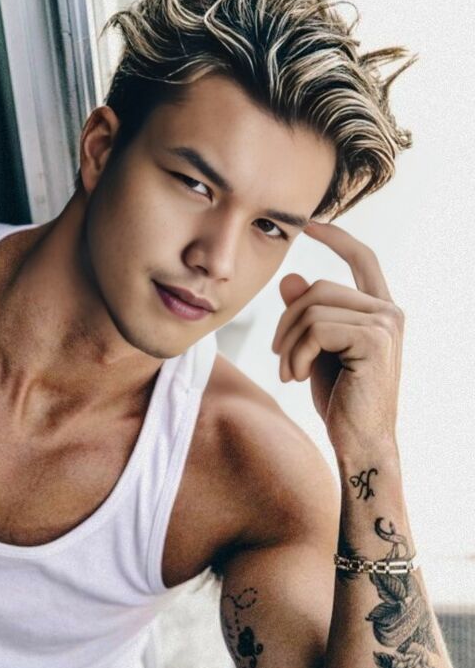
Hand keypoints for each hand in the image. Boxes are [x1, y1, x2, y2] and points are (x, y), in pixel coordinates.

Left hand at [271, 219, 403, 453]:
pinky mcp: (374, 339)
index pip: (362, 258)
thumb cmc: (340, 399)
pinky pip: (316, 328)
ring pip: (313, 309)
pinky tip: (299, 378)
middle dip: (286, 322)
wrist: (359, 442)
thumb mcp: (316, 351)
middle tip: (279, 358)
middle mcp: (388, 312)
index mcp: (379, 310)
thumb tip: (290, 279)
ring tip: (289, 373)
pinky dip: (297, 354)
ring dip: (289, 344)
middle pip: (319, 289)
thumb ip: (308, 316)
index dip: (336, 238)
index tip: (310, 225)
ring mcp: (385, 323)